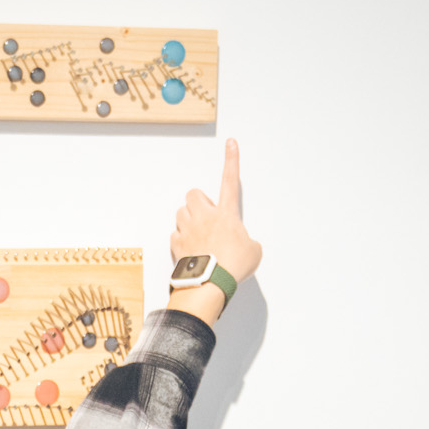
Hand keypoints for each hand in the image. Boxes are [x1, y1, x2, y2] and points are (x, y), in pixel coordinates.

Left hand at [168, 139, 260, 323]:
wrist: (210, 284)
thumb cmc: (232, 267)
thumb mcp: (253, 252)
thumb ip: (247, 242)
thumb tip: (241, 246)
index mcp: (227, 214)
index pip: (230, 180)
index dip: (232, 161)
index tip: (231, 144)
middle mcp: (205, 217)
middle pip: (194, 194)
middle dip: (199, 201)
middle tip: (207, 215)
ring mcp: (189, 229)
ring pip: (181, 212)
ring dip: (188, 219)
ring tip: (198, 234)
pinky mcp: (177, 244)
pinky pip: (175, 234)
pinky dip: (181, 240)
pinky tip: (190, 250)